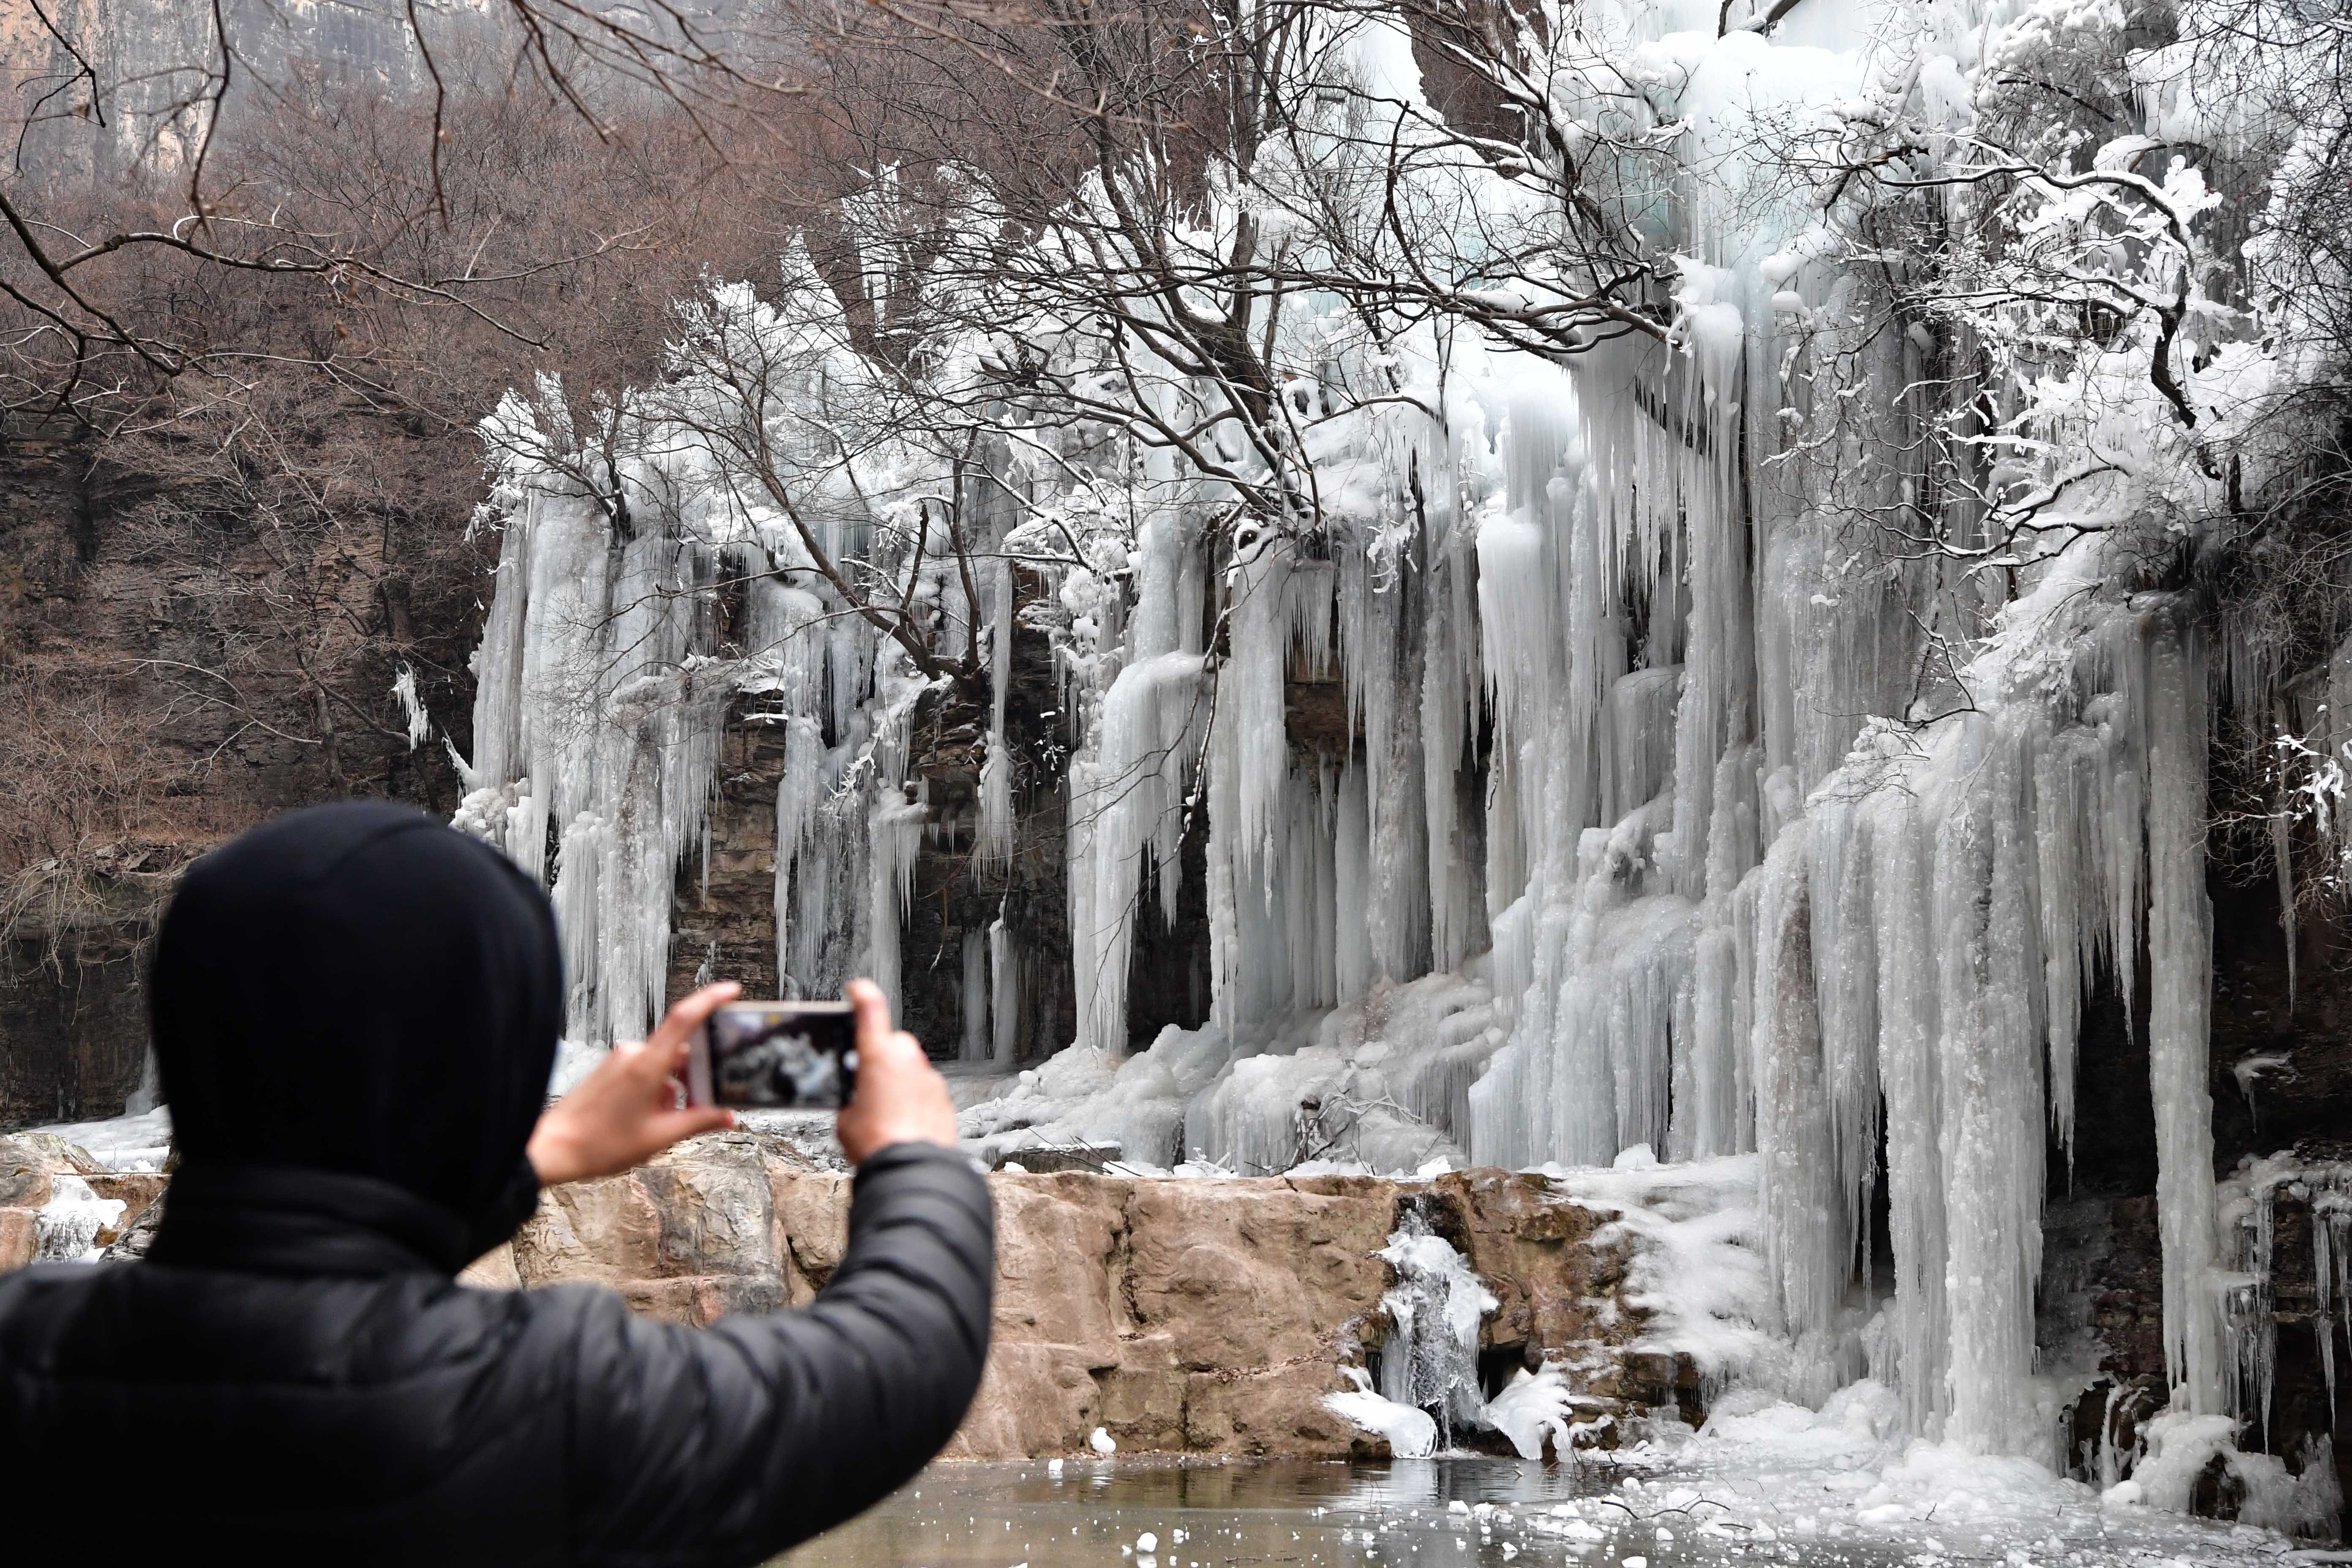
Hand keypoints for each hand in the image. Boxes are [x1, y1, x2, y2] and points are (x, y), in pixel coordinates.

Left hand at [527, 982, 739, 1186]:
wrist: (554, 1148)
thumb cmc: (600, 1143)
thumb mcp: (660, 1136)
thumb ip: (699, 1121)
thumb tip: (728, 1116)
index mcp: (647, 1065)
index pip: (683, 1019)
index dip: (710, 1000)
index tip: (731, 990)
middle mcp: (632, 1054)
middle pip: (679, 1053)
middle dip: (694, 1079)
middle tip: (700, 1108)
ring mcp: (619, 1060)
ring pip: (662, 1066)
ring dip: (672, 1090)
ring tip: (662, 1124)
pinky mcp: (610, 1069)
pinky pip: (644, 1071)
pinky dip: (655, 1091)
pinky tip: (647, 1119)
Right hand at [836, 978, 957, 1163]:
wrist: (911, 1169)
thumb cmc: (878, 1144)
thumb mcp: (845, 1117)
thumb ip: (850, 1097)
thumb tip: (856, 1099)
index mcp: (878, 1056)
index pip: (871, 1009)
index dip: (862, 995)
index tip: (858, 990)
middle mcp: (908, 1060)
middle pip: (893, 1043)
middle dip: (881, 1057)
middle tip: (867, 1083)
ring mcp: (929, 1078)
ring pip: (911, 1066)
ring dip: (899, 1079)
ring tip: (886, 1111)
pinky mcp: (943, 1097)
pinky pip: (925, 1088)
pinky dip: (915, 1097)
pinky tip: (904, 1121)